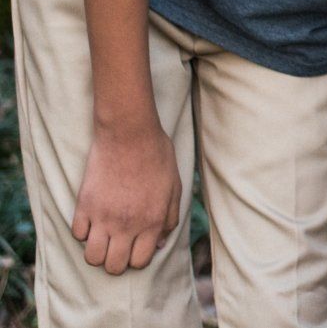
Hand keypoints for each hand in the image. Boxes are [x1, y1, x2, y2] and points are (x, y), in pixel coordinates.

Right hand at [72, 121, 180, 274]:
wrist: (129, 134)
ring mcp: (103, 217)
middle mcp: (127, 225)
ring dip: (98, 252)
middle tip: (118, 247)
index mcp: (152, 221)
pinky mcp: (84, 205)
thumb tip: (158, 244)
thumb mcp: (174, 187)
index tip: (136, 248)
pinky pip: (77, 234)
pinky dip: (83, 232)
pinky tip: (92, 220)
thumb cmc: (157, 157)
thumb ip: (169, 218)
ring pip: (92, 258)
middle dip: (116, 261)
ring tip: (103, 238)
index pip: (140, 261)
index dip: (138, 258)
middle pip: (113, 266)